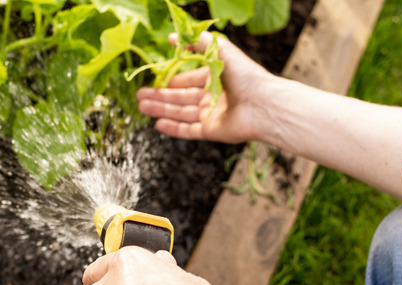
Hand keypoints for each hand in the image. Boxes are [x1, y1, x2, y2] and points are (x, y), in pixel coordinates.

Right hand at [137, 32, 274, 143]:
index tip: (153, 79)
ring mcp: (210, 114)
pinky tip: (158, 124)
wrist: (263, 103)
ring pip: (180, 113)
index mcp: (214, 78)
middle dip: (159, 96)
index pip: (187, 79)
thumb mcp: (219, 49)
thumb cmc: (245, 75)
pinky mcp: (211, 130)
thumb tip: (173, 36)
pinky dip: (173, 128)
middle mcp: (211, 96)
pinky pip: (188, 130)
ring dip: (160, 109)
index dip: (170, 79)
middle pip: (180, 97)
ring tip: (141, 107)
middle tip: (139, 95)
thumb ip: (196, 42)